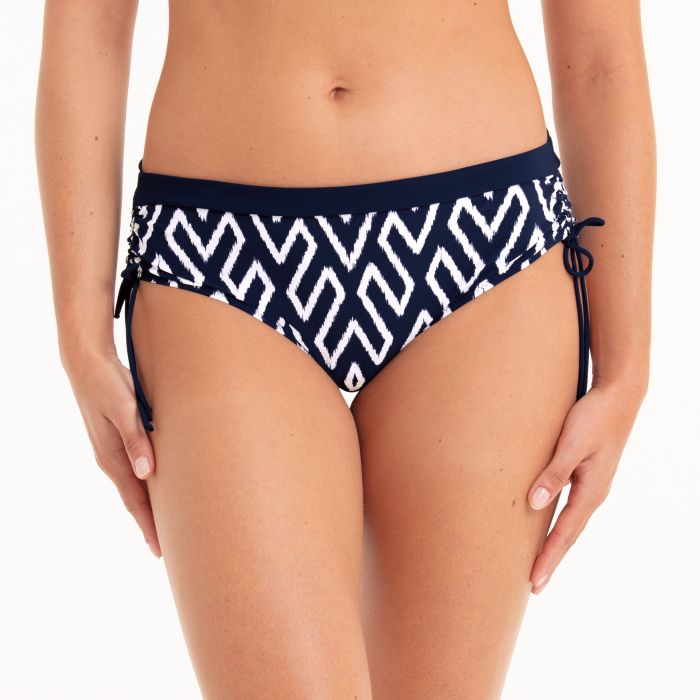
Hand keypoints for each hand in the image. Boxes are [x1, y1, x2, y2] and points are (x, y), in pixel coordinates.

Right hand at [64, 350, 160, 557]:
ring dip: (149, 506)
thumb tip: (147, 473)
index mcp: (113, 457)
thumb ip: (136, 440)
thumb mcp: (125, 410)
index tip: (162, 549)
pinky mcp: (117, 438)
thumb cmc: (108, 384)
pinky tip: (155, 486)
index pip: (135, 501)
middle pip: (135, 500)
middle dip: (150, 524)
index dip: (149, 525)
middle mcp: (112, 459)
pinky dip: (146, 485)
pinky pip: (134, 470)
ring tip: (165, 524)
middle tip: (168, 547)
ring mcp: (113, 450)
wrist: (86, 362)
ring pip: (135, 486)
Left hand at [527, 379, 645, 593]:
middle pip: (568, 535)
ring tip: (538, 562)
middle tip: (534, 586)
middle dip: (551, 560)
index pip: (564, 534)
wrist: (618, 396)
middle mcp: (592, 494)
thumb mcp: (571, 444)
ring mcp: (590, 485)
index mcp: (590, 492)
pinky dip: (557, 522)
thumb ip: (553, 473)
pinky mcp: (586, 474)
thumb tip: (534, 505)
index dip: (548, 558)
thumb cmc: (594, 417)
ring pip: (569, 522)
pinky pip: (569, 506)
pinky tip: (546, 522)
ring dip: (554, 543)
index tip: (534, 582)